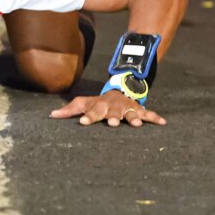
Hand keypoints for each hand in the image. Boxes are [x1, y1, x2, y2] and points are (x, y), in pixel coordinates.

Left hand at [50, 90, 166, 127]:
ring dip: (133, 118)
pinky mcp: (139, 110)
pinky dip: (155, 117)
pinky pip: (149, 114)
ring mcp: (127, 108)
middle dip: (113, 118)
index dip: (87, 117)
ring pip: (131, 113)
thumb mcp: (82, 103)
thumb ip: (69, 110)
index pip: (91, 112)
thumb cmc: (97, 102)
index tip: (82, 122)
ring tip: (137, 124)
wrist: (117, 90)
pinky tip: (163, 122)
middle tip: (112, 124)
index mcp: (99, 106)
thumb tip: (51, 115)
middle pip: (112, 113)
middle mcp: (113, 107)